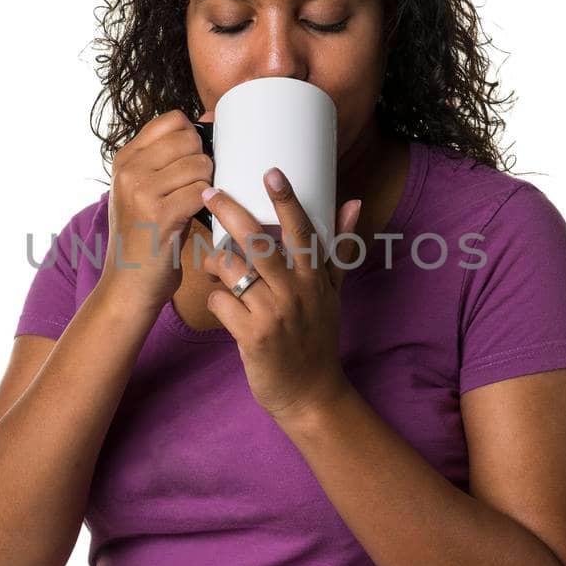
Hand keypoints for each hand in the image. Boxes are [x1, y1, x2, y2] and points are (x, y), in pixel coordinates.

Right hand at [99, 109, 214, 311]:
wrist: (128, 284)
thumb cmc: (146, 236)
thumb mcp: (145, 189)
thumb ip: (169, 155)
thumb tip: (210, 117)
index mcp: (125, 158)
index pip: (172, 119)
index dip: (193, 136)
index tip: (193, 160)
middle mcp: (129, 169)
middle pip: (189, 140)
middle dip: (203, 162)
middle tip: (194, 188)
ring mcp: (141, 191)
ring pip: (200, 165)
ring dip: (207, 185)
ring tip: (194, 204)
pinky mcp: (160, 214)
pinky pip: (202, 192)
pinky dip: (207, 205)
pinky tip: (196, 218)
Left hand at [199, 167, 363, 423]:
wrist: (310, 393)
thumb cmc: (317, 337)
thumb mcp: (334, 291)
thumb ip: (339, 246)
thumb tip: (354, 202)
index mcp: (315, 276)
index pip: (301, 229)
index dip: (286, 200)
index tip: (272, 172)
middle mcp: (296, 291)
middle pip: (259, 242)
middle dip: (232, 213)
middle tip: (210, 192)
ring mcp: (274, 313)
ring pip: (233, 269)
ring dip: (216, 261)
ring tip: (212, 262)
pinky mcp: (253, 336)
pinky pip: (220, 302)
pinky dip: (214, 300)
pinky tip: (221, 305)